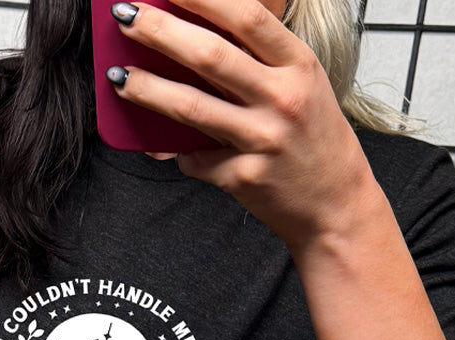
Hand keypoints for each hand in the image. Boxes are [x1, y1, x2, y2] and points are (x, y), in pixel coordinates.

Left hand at [109, 0, 377, 248]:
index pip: (248, 17)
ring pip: (191, 107)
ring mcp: (263, 140)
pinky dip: (177, 153)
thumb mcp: (302, 88)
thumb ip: (259, 64)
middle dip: (159, 32)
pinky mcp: (244, 177)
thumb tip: (193, 41)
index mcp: (299, 66)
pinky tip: (166, 148)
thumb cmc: (313, 141)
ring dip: (146, 89)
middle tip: (125, 16)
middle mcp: (283, 99)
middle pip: (210, 55)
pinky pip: (196, 159)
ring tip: (118, 77)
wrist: (336, 206)